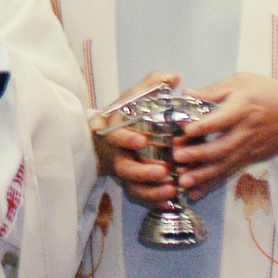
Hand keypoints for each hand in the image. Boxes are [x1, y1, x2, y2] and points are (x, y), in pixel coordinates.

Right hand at [93, 71, 181, 211]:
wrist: (106, 139)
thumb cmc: (124, 117)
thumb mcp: (133, 99)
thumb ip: (151, 87)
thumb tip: (172, 76)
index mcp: (114, 131)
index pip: (115, 136)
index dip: (126, 139)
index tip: (140, 140)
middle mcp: (116, 154)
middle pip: (124, 168)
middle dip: (142, 172)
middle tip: (162, 172)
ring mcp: (124, 171)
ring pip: (132, 186)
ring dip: (150, 190)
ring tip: (170, 189)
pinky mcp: (132, 184)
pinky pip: (140, 197)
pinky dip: (154, 200)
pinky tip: (169, 200)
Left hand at [174, 73, 277, 201]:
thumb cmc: (268, 94)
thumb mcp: (242, 82)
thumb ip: (213, 91)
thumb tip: (187, 94)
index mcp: (243, 109)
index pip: (224, 119)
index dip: (206, 125)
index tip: (187, 128)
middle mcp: (246, 132)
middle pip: (223, 146)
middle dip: (200, 153)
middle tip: (178, 156)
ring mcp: (249, 149)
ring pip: (225, 165)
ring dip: (203, 175)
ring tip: (183, 181)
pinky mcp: (250, 160)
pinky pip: (229, 173)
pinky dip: (212, 184)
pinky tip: (196, 193)